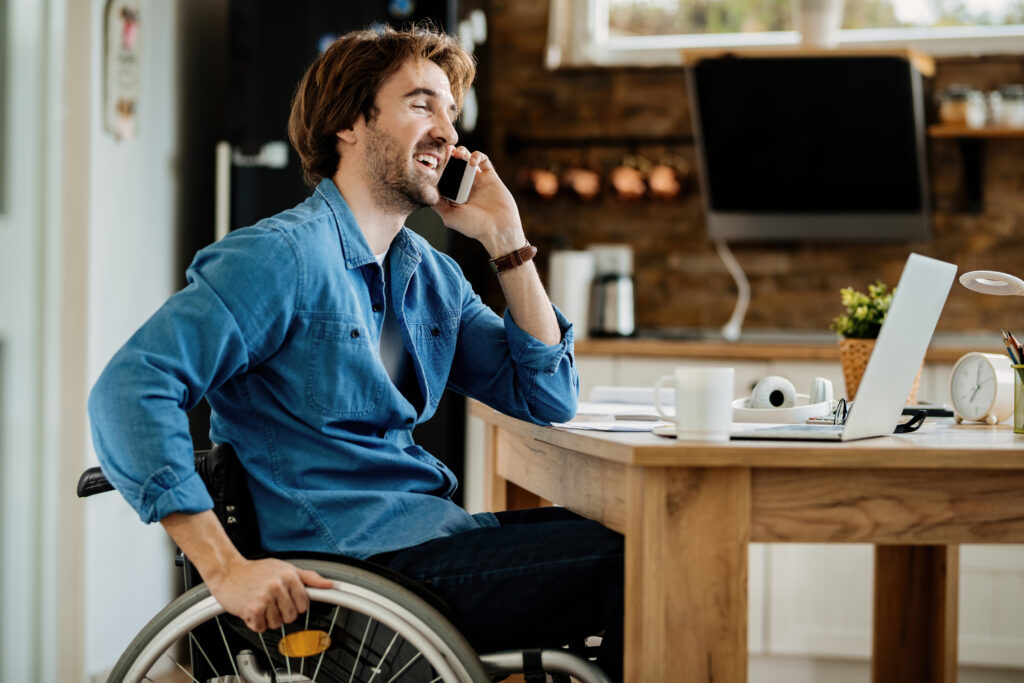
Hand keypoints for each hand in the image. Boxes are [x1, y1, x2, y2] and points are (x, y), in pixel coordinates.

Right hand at [205, 557, 333, 631]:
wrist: (227, 570)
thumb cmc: (255, 570)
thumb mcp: (285, 568)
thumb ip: (309, 577)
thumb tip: (330, 584)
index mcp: (289, 575)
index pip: (304, 604)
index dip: (295, 605)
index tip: (286, 600)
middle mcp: (279, 586)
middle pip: (291, 617)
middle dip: (281, 613)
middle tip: (270, 602)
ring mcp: (266, 598)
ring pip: (277, 624)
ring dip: (267, 618)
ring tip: (259, 603)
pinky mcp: (253, 609)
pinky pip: (261, 627)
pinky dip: (255, 623)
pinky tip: (250, 609)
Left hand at [432, 146, 525, 256]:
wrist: (499, 229)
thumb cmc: (474, 226)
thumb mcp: (449, 216)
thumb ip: (437, 203)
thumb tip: (424, 190)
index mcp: (454, 195)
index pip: (442, 176)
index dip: (438, 166)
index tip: (433, 159)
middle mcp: (464, 186)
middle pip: (454, 165)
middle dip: (448, 156)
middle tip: (444, 149)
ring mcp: (477, 180)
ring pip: (467, 159)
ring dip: (461, 152)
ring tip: (457, 153)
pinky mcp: (490, 176)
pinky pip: (484, 160)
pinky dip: (477, 156)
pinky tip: (472, 161)